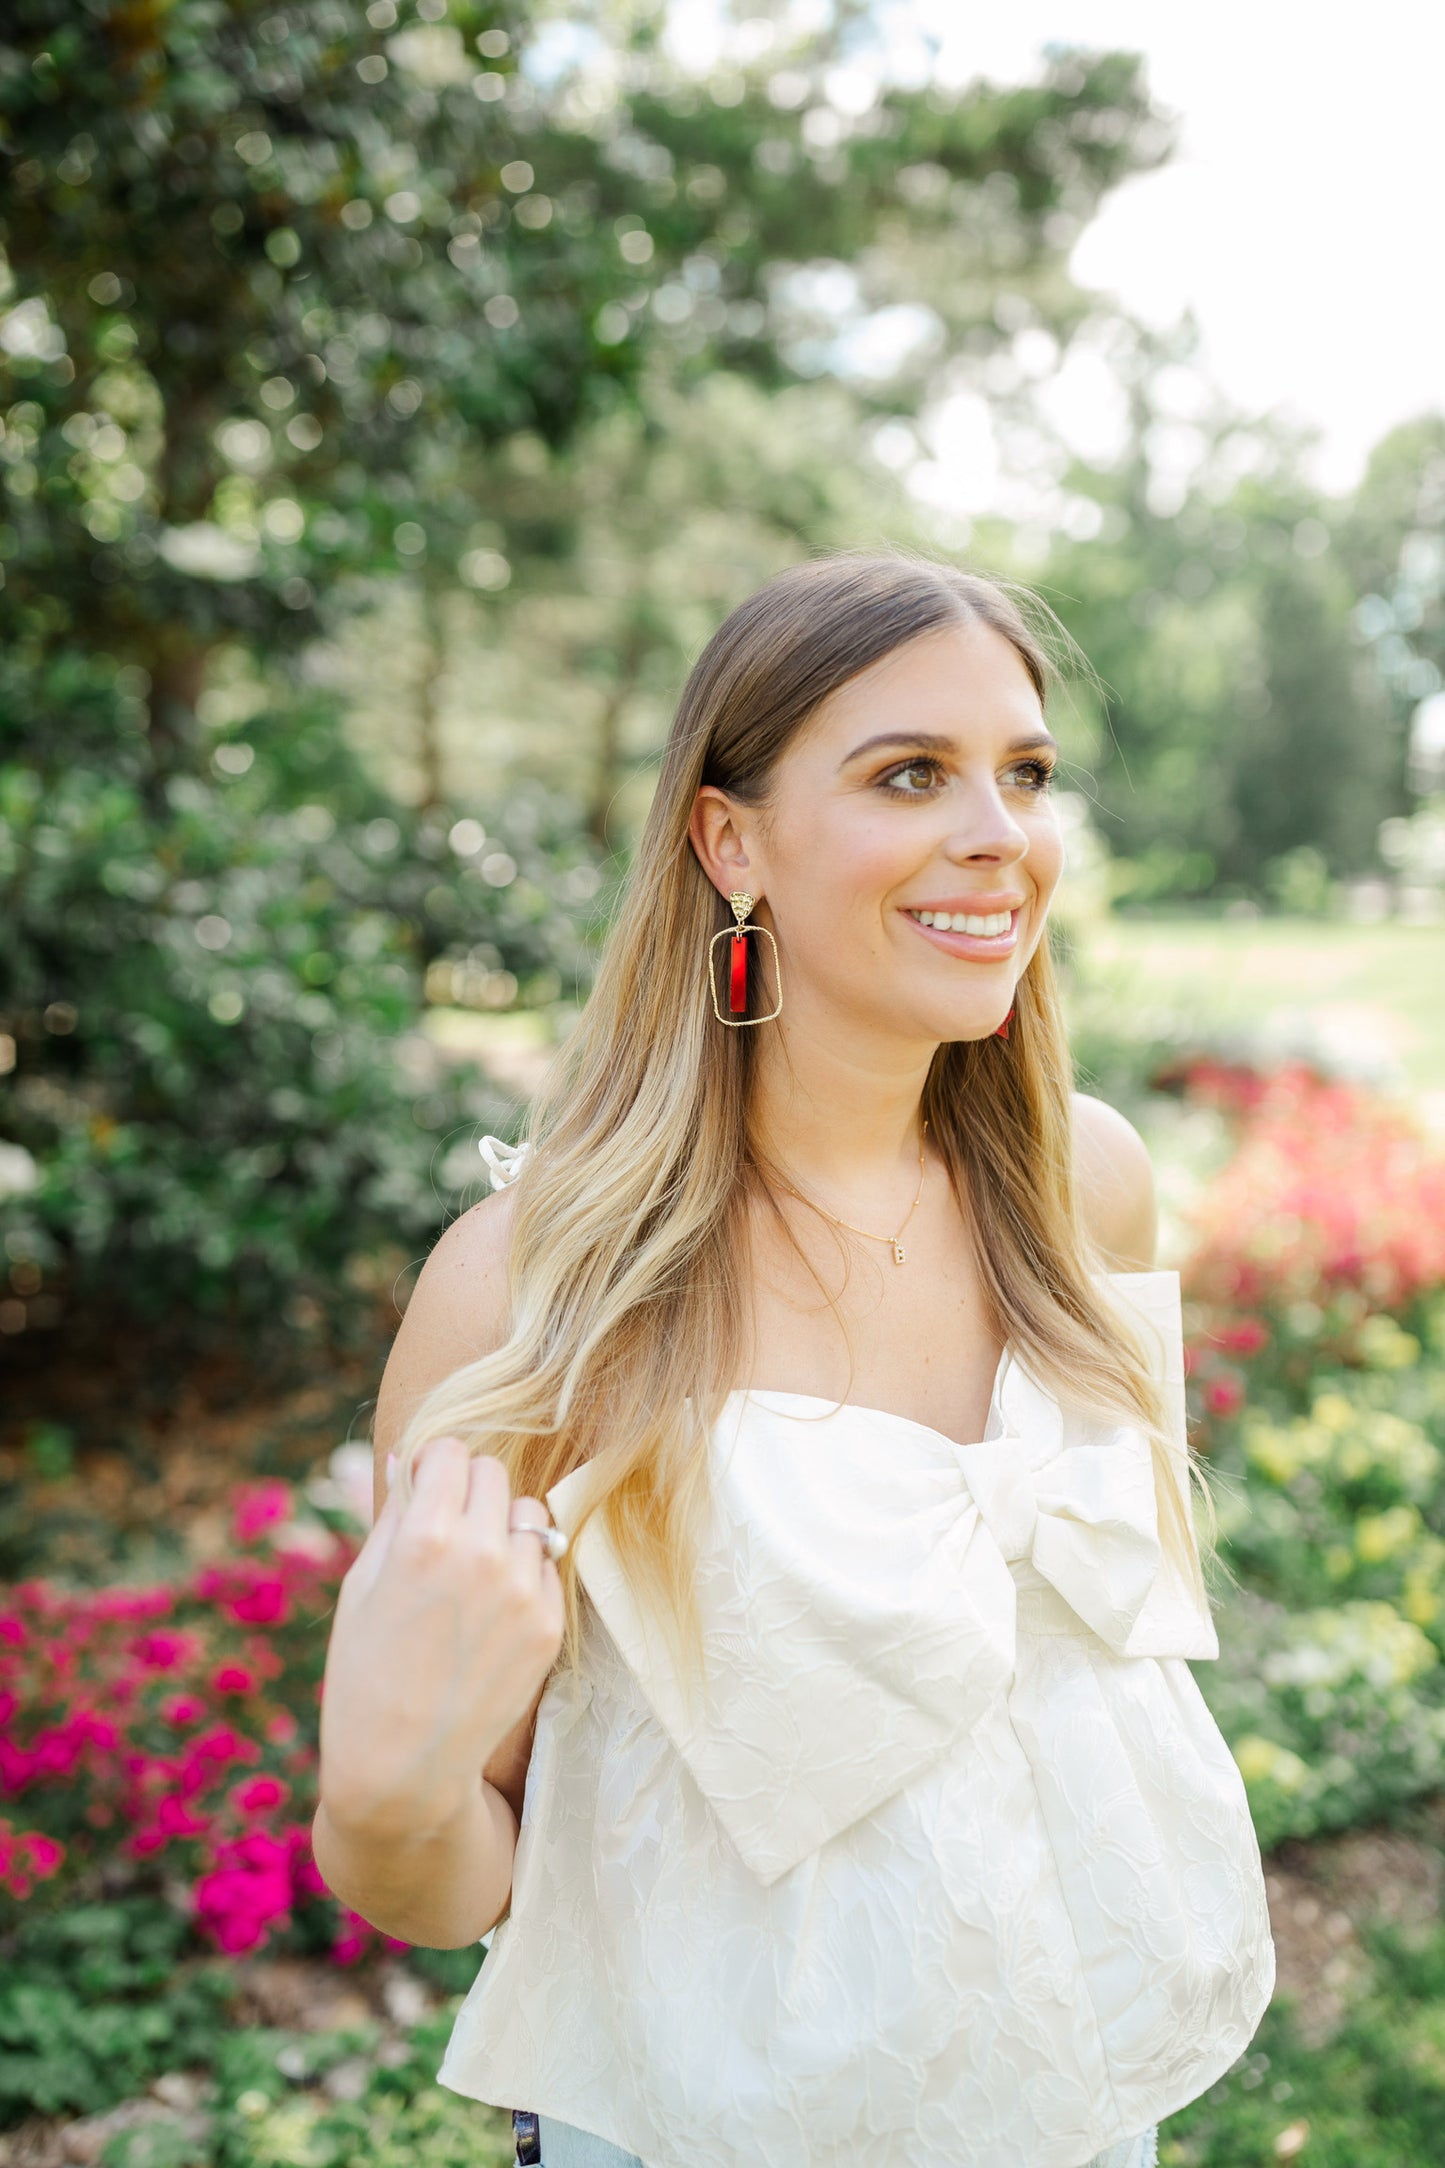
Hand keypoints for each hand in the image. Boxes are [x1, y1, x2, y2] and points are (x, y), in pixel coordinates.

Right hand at [317, 1436, 564, 1838]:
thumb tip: (410, 1455)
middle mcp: (481, 1554)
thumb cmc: (365, 1672)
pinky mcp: (549, 1624)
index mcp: (424, 1537)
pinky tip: (490, 1612)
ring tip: (471, 1575)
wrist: (404, 1767)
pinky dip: (522, 1573)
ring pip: (528, 1515)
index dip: (435, 1466)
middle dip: (468, 1491)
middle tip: (446, 1532)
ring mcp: (523, 1590)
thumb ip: (394, 1513)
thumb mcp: (361, 1584)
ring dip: (502, 1529)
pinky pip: (544, 1565)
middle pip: (494, 1474)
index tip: (426, 1490)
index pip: (452, 1452)